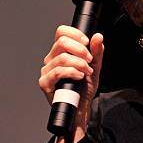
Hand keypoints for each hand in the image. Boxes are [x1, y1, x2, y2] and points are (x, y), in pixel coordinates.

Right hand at [39, 25, 103, 142]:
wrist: (80, 109)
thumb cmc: (84, 89)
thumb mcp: (94, 68)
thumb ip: (96, 52)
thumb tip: (98, 36)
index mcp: (60, 52)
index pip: (61, 32)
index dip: (75, 34)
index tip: (87, 42)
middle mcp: (51, 59)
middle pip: (61, 41)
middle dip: (80, 49)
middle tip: (89, 59)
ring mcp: (46, 71)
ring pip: (61, 57)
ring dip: (79, 63)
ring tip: (87, 72)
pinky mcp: (45, 83)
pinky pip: (57, 72)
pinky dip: (72, 72)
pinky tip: (80, 76)